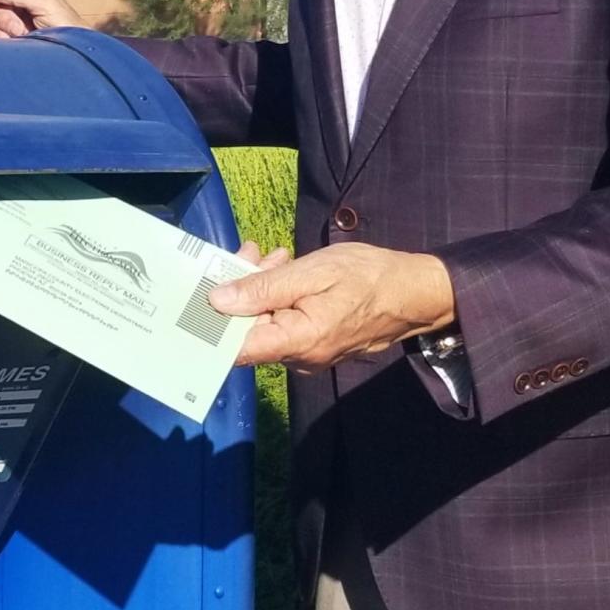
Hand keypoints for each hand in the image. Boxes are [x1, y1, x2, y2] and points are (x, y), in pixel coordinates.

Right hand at [0, 0, 84, 38]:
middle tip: (19, 26)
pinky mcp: (13, 42)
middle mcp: (21, 8)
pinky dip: (2, 40)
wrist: (72, 54)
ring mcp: (16, 26)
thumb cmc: (66, 25)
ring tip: (22, 36)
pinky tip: (16, 43)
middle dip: (5, 16)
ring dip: (4, 29)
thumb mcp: (44, 2)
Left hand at [209, 242, 455, 369]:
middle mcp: (299, 358)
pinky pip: (283, 323)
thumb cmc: (369, 276)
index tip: (195, 295)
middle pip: (248, 331)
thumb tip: (218, 300)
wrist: (414, 291)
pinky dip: (277, 296)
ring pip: (264, 323)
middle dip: (239, 290)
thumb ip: (265, 287)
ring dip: (260, 288)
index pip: (235, 348)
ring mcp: (307, 354)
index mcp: (297, 342)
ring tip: (273, 254)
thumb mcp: (314, 271)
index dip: (209, 324)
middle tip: (249, 251)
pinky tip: (285, 267)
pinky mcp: (314, 344)